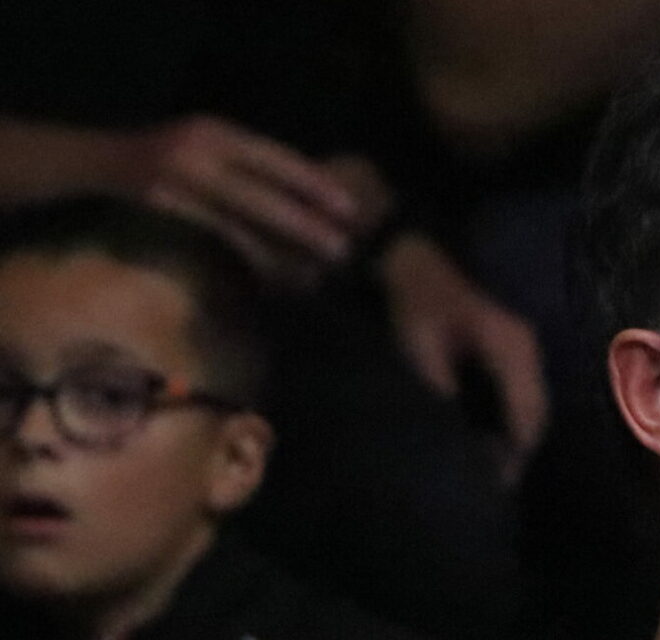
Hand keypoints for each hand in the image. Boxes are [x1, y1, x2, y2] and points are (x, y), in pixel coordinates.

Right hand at [118, 116, 367, 279]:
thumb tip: (314, 195)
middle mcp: (197, 154)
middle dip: (303, 224)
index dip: (312, 184)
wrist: (99, 161)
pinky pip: (217, 242)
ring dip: (281, 252)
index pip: (274, 159)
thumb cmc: (172, 157)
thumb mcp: (211, 146)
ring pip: (239, 226)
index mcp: (217, 132)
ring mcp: (177, 186)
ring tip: (316, 272)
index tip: (348, 208)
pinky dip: (249, 258)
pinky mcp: (165, 214)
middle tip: (343, 248)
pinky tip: (276, 276)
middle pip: (260, 196)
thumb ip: (251, 166)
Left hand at [379, 231, 549, 481]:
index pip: (528, 416)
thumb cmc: (417, 297)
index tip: (496, 484)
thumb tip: (456, 436)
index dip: (515, 455)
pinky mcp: (511, 345)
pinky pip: (520, 390)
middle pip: (537, 414)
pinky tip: (489, 430)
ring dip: (516, 434)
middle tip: (494, 481)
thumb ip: (440, 389)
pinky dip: (510, 416)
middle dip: (519, 451)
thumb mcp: (420, 345)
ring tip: (491, 462)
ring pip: (531, 403)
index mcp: (512, 350)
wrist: (413, 254)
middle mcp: (528, 350)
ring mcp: (523, 346)